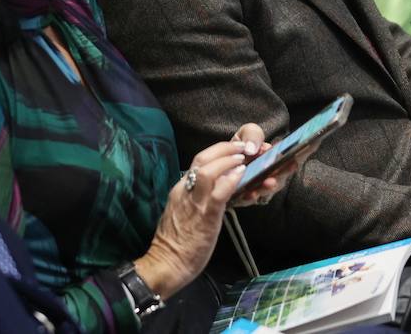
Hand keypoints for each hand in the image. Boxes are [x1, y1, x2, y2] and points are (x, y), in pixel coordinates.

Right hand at [133, 140, 248, 299]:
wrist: (167, 264)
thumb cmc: (175, 244)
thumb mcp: (181, 213)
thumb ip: (193, 200)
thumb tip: (211, 193)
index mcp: (179, 190)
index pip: (197, 162)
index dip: (216, 152)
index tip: (231, 150)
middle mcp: (185, 190)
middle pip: (202, 157)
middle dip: (224, 148)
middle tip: (241, 147)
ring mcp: (194, 201)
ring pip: (209, 169)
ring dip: (229, 159)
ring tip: (243, 158)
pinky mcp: (205, 215)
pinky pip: (219, 191)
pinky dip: (231, 179)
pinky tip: (241, 174)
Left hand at [227, 123, 300, 206]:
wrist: (222, 160)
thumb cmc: (241, 146)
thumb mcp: (248, 133)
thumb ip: (253, 135)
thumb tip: (253, 148)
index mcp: (276, 157)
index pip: (294, 155)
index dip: (304, 150)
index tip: (311, 145)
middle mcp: (271, 174)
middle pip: (282, 174)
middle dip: (287, 170)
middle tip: (292, 165)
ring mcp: (259, 187)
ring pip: (267, 189)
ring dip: (269, 186)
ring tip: (270, 181)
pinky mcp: (244, 197)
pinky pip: (249, 199)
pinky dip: (251, 196)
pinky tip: (250, 192)